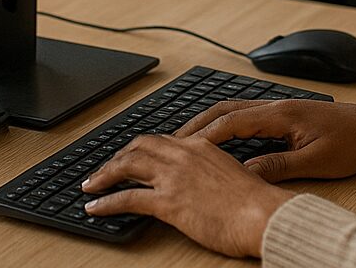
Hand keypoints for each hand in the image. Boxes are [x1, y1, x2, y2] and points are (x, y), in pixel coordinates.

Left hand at [81, 135, 289, 256]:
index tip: (129, 157)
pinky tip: (96, 207)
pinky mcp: (168, 201)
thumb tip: (199, 181)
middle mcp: (183, 155)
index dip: (139, 149)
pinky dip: (106, 201)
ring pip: (126, 166)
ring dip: (104, 175)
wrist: (265, 215)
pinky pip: (127, 198)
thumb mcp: (232, 174)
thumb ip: (210, 170)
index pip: (160, 141)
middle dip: (116, 157)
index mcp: (199, 146)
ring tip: (91, 185)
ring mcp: (174, 177)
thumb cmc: (256, 203)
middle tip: (103, 169)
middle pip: (138, 147)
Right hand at [174, 98, 355, 181]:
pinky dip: (225, 123)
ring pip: (234, 109)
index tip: (183, 147)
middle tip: (173, 140)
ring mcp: (279, 107)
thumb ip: (279, 165)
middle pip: (225, 109)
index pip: (232, 121)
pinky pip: (246, 114)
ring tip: (187, 138)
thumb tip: (246, 173)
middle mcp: (275, 106)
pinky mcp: (284, 114)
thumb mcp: (317, 161)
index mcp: (281, 115)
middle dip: (197, 124)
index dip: (206, 135)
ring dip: (209, 122)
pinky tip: (219, 137)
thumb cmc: (352, 143)